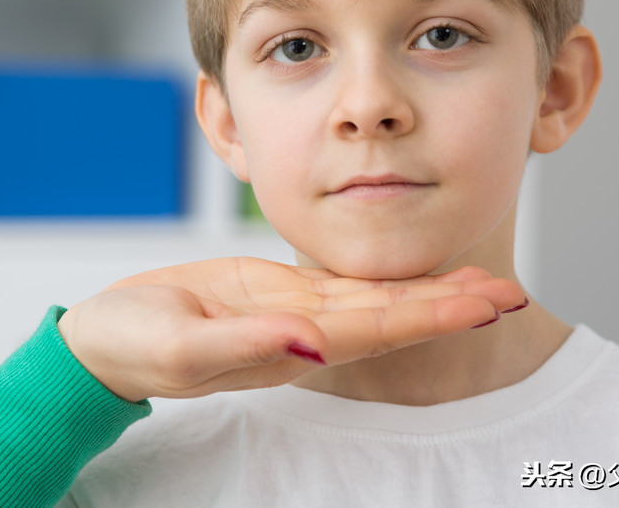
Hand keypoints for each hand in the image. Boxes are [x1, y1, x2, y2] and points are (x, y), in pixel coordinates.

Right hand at [57, 258, 524, 401]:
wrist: (106, 339)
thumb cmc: (134, 344)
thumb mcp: (182, 345)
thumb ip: (246, 345)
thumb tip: (313, 347)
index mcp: (287, 349)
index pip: (374, 330)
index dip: (431, 316)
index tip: (484, 303)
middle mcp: (303, 334)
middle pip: (391, 316)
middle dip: (450, 304)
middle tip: (511, 291)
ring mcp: (293, 313)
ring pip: (375, 299)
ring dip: (429, 291)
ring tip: (483, 281)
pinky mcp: (277, 292)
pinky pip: (343, 283)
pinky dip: (386, 276)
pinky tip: (417, 269)